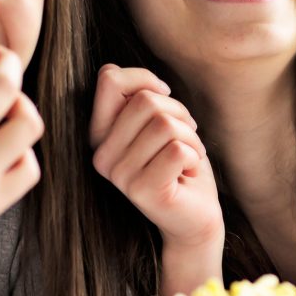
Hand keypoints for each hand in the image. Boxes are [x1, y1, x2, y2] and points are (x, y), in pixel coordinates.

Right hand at [89, 65, 222, 249]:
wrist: (195, 217)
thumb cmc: (180, 164)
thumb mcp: (158, 122)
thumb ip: (143, 99)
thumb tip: (152, 87)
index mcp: (100, 135)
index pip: (110, 78)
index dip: (144, 79)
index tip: (164, 96)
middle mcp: (102, 155)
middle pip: (146, 101)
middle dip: (178, 113)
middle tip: (184, 137)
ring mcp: (120, 176)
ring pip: (165, 124)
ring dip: (189, 137)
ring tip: (186, 157)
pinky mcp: (143, 191)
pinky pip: (178, 150)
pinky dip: (194, 155)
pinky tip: (187, 173)